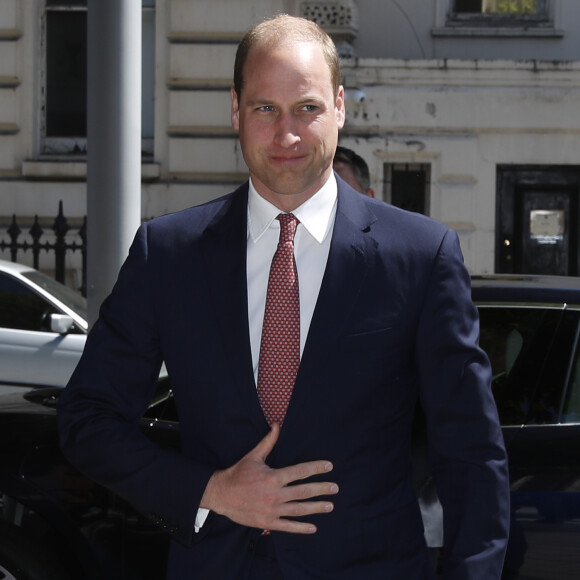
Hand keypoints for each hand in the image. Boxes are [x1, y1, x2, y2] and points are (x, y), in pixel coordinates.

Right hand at [200, 423, 337, 533]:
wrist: (220, 495)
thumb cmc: (238, 473)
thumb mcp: (253, 456)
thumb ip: (268, 442)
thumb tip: (277, 424)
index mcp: (273, 477)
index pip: (300, 471)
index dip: (316, 468)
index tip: (329, 466)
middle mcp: (274, 494)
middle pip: (304, 491)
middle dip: (321, 489)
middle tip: (335, 488)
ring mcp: (271, 510)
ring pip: (299, 509)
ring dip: (316, 508)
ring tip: (330, 505)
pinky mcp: (267, 522)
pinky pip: (288, 526)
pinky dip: (301, 527)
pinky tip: (313, 527)